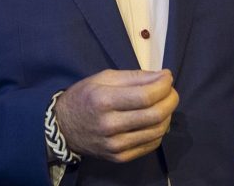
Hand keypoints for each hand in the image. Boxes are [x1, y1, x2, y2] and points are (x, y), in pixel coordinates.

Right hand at [53, 69, 178, 162]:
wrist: (63, 128)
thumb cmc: (85, 96)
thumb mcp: (104, 78)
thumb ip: (135, 77)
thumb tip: (164, 76)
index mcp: (103, 100)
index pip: (146, 96)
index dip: (164, 86)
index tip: (168, 77)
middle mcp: (109, 125)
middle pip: (155, 115)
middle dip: (171, 100)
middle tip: (171, 91)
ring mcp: (115, 145)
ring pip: (157, 131)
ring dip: (168, 115)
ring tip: (163, 104)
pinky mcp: (119, 157)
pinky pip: (151, 145)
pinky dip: (159, 130)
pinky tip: (154, 120)